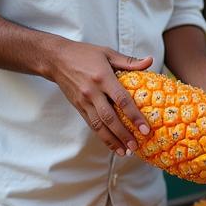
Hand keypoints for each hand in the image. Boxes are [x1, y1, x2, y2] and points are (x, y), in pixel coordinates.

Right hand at [47, 39, 152, 155]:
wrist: (56, 59)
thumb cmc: (85, 54)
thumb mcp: (107, 53)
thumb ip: (129, 61)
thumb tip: (150, 61)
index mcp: (103, 77)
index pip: (122, 100)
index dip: (134, 116)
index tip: (145, 129)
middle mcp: (92, 92)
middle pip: (110, 118)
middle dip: (123, 134)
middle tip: (136, 146)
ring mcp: (84, 101)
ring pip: (99, 125)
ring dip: (112, 140)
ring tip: (124, 152)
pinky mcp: (78, 107)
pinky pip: (91, 124)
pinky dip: (102, 136)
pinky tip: (112, 145)